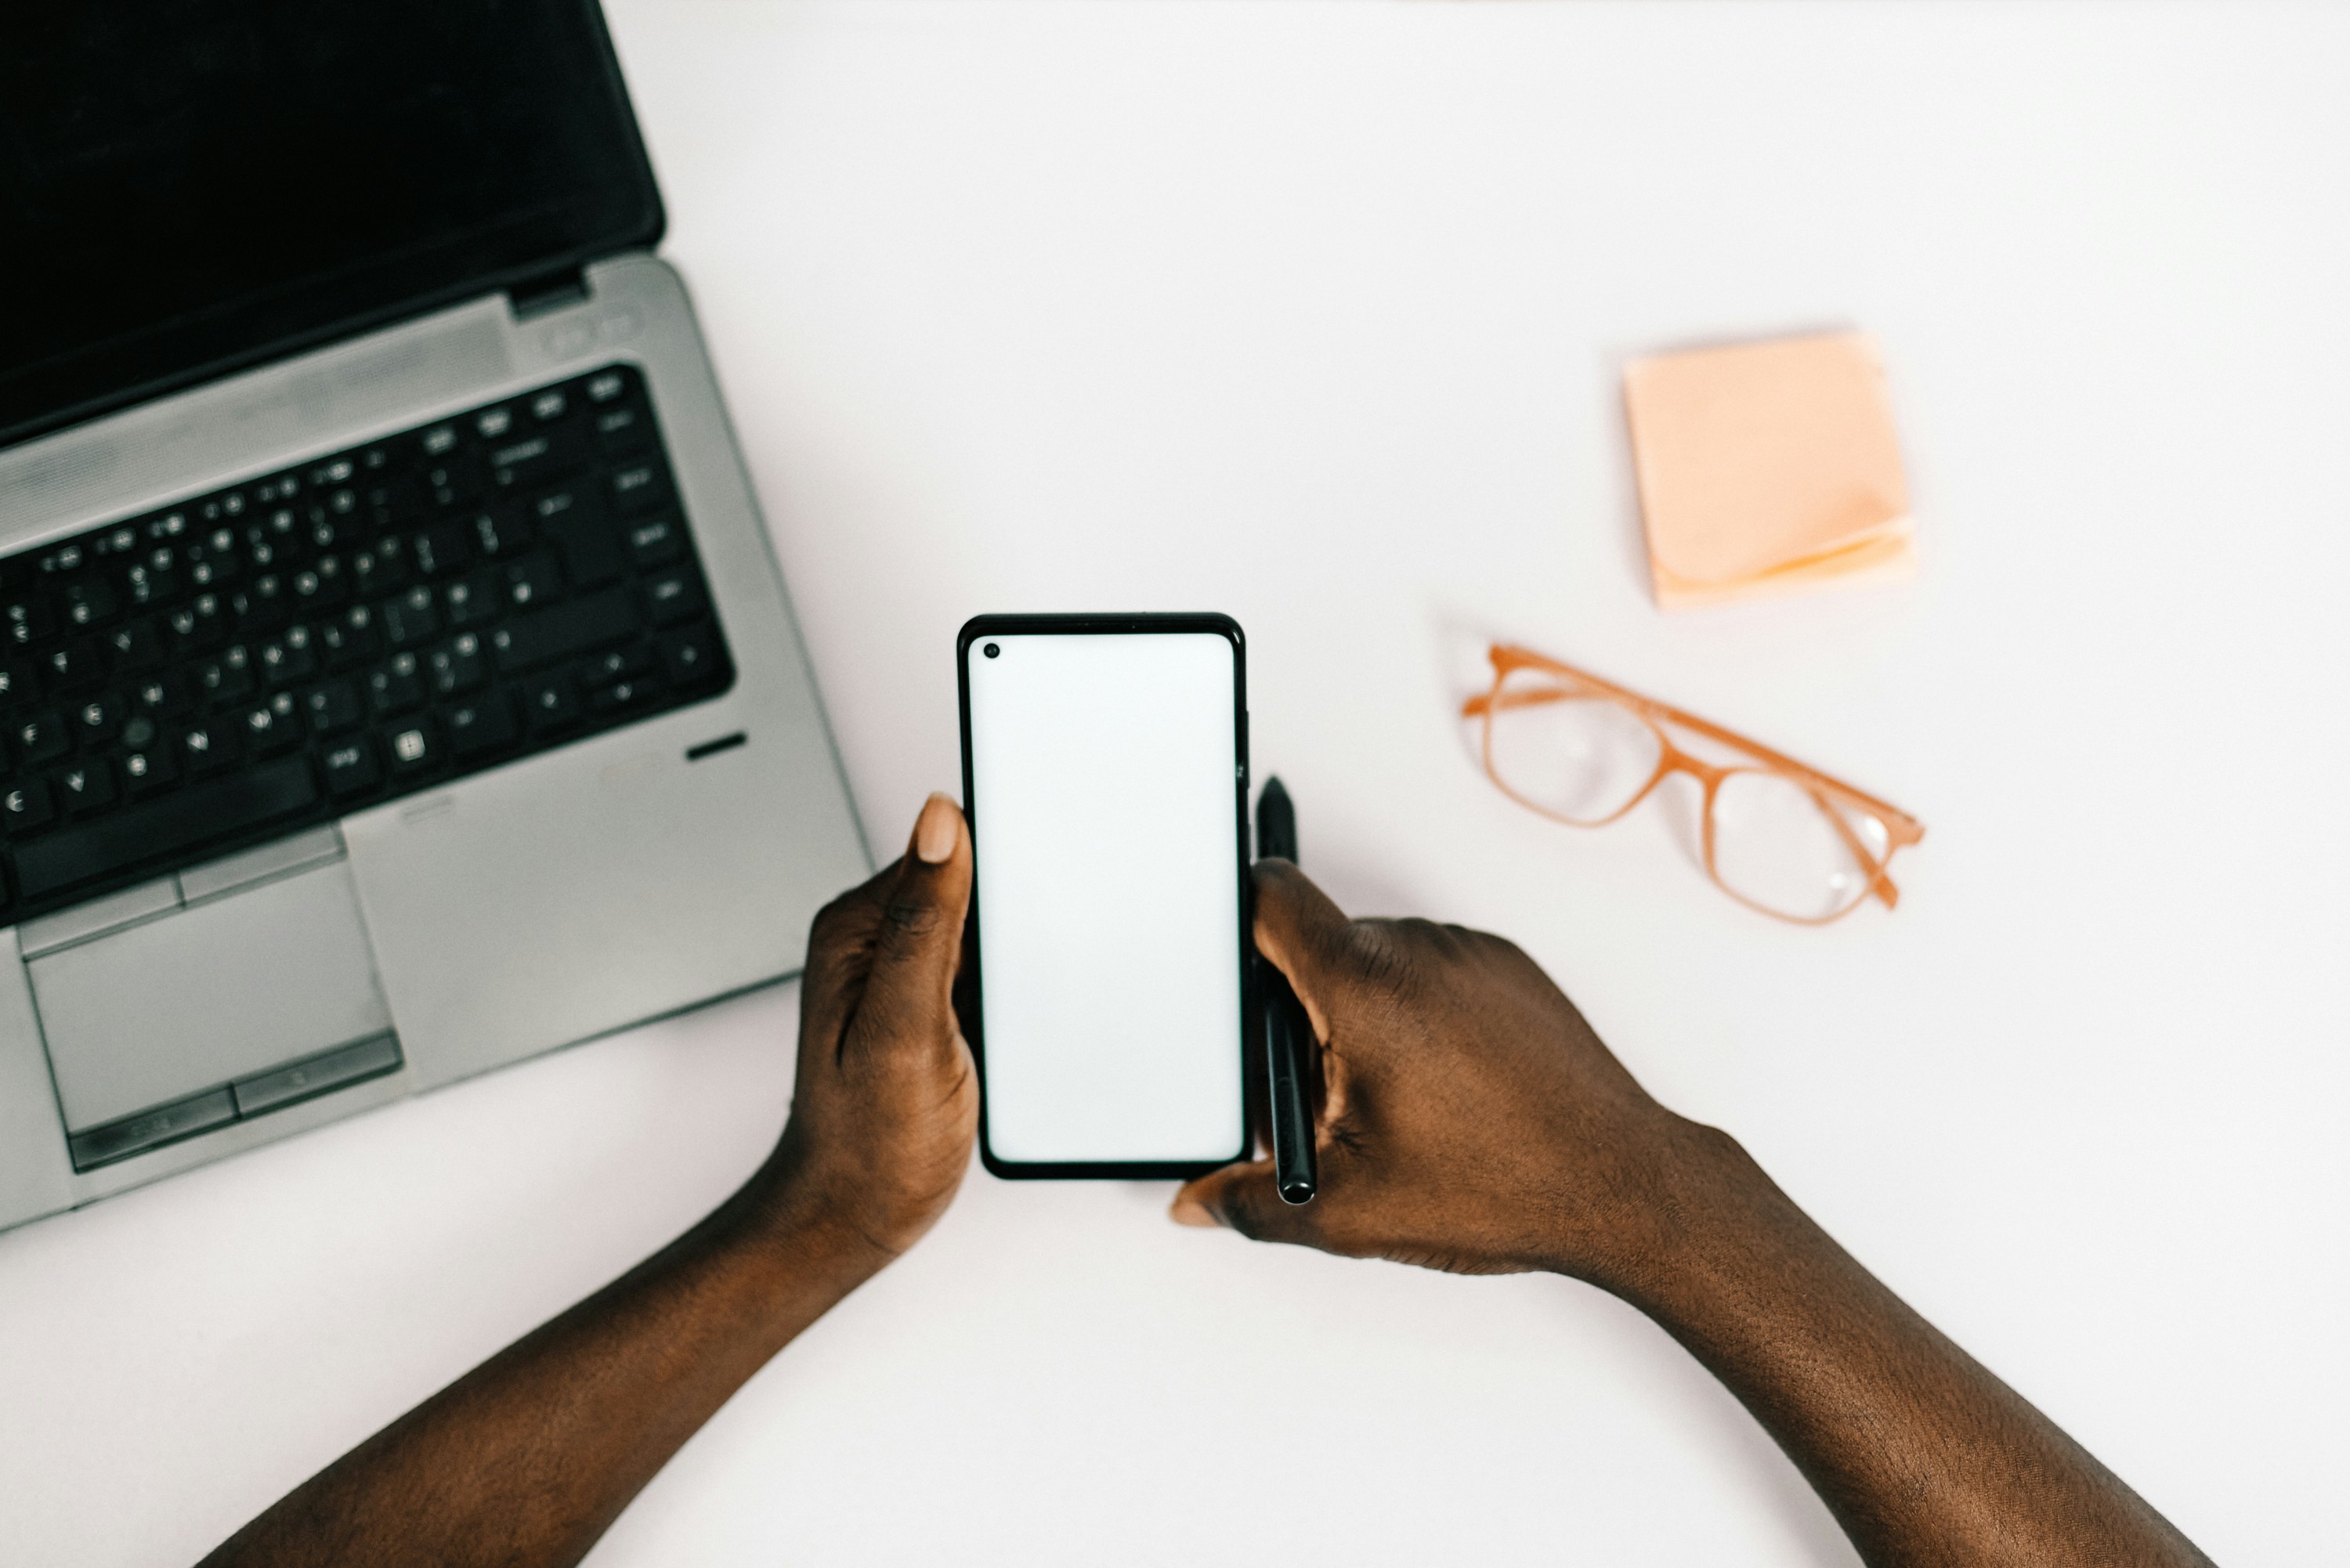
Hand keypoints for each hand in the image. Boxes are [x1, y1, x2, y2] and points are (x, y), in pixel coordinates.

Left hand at [756, 793, 978, 1265]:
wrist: (856, 1216)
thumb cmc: (868, 1142)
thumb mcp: (903, 1027)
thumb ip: (925, 923)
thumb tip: (940, 820)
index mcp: (858, 928)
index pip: (944, 851)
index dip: (1004, 859)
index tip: (1041, 891)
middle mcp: (877, 942)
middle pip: (973, 885)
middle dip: (1017, 913)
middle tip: (1021, 980)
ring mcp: (907, 975)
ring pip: (989, 930)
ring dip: (1018, 954)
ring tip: (1012, 1011)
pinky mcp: (933, 1006)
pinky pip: (989, 972)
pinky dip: (1013, 989)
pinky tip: (1014, 1025)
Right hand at [1173, 861, 1721, 1285]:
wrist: (1625, 1184)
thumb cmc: (1507, 1185)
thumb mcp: (1351, 1208)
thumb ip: (1254, 1200)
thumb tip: (1200, 1202)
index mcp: (1365, 987)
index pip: (1271, 898)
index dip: (1234, 919)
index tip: (1221, 958)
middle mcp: (1418, 949)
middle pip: (1318, 947)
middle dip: (1299, 1015)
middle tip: (1314, 1095)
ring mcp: (1469, 952)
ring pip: (1375, 962)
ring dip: (1359, 1015)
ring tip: (1387, 1103)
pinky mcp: (1509, 966)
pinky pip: (1432, 969)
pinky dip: (1415, 1013)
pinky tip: (1436, 1086)